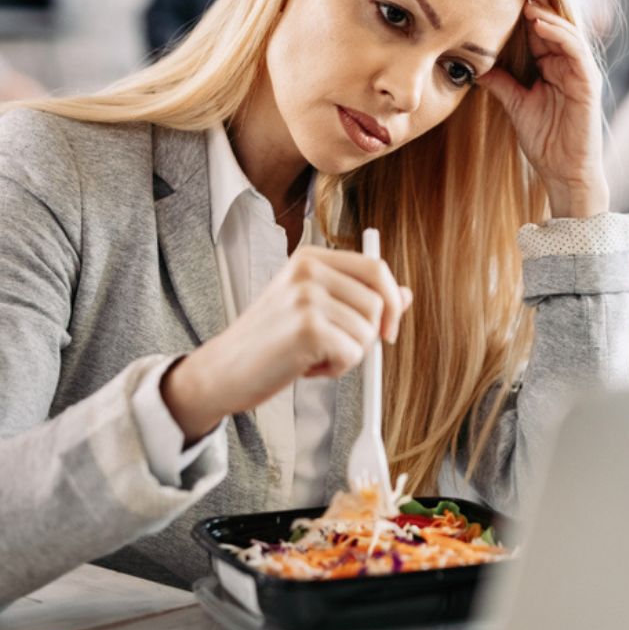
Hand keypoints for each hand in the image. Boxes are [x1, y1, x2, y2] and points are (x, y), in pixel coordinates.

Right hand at [161, 246, 411, 441]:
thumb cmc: (269, 342)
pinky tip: (306, 366)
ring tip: (312, 355)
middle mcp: (308, 270)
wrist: (222, 371)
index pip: (376, 268)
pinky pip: (353, 353)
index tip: (388, 330)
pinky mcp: (307, 327)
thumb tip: (405, 294)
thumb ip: (357, 297)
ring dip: (348, 355)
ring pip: (368, 331)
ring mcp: (307, 296)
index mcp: (310, 258)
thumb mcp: (313, 309)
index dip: (391, 301)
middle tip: (334, 349)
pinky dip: (336, 369)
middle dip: (367, 335)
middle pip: (378, 303)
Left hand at [479, 0, 607, 217]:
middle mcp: (568, 63)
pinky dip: (558, 34)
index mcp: (552, 65)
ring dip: (545, 13)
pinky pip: (575, 50)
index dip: (520, 11)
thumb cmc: (544, 140)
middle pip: (552, 24)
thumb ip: (500, 82)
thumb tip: (473, 66)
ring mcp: (580, 71)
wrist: (563, 171)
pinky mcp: (588, 82)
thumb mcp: (515, 104)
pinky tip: (539, 24)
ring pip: (564, 31)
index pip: (537, 30)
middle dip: (535, 2)